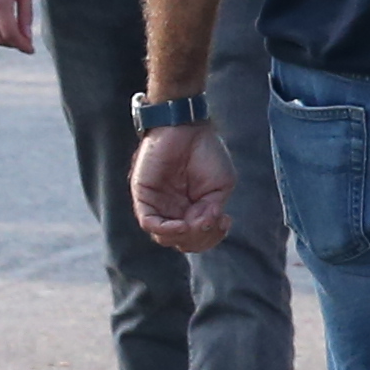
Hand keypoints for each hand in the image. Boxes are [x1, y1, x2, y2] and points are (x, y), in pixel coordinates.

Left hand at [132, 123, 230, 253]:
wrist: (187, 127)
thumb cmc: (206, 153)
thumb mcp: (220, 186)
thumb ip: (211, 210)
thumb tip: (203, 227)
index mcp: (191, 209)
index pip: (196, 238)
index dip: (212, 237)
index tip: (225, 221)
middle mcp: (173, 210)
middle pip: (181, 242)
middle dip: (199, 239)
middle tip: (211, 222)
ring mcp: (158, 205)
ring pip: (164, 237)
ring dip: (183, 236)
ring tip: (196, 223)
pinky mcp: (144, 196)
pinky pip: (149, 222)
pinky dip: (165, 229)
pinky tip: (180, 224)